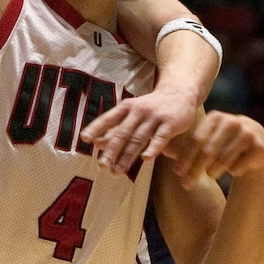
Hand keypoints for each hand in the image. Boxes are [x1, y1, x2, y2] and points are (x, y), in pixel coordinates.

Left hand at [80, 84, 196, 172]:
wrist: (178, 92)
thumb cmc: (150, 107)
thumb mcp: (132, 113)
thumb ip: (116, 128)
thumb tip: (96, 143)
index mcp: (126, 107)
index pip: (108, 118)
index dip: (96, 128)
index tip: (84, 139)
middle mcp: (138, 111)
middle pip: (122, 132)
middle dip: (111, 150)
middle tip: (101, 165)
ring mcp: (154, 117)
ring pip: (138, 138)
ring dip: (127, 155)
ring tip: (117, 170)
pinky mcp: (170, 123)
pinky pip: (160, 138)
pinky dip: (153, 148)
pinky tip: (146, 159)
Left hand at [163, 110, 263, 189]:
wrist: (256, 148)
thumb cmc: (223, 145)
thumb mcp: (205, 143)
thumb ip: (184, 146)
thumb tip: (160, 148)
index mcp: (215, 117)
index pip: (196, 140)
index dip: (185, 157)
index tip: (177, 173)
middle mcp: (232, 122)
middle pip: (208, 151)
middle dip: (195, 170)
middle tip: (186, 184)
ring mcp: (248, 133)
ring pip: (223, 160)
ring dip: (213, 172)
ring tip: (210, 174)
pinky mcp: (260, 147)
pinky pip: (238, 166)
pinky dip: (232, 172)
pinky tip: (233, 170)